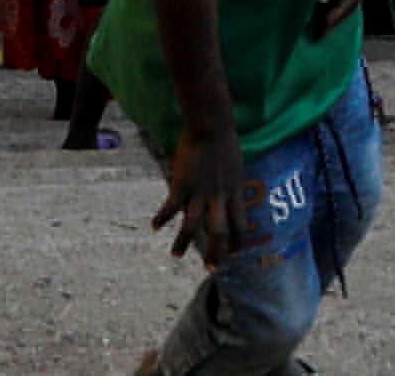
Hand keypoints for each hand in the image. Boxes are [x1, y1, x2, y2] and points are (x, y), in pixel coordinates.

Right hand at [160, 131, 251, 268]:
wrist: (211, 125)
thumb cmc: (225, 141)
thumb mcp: (235, 166)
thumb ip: (230, 184)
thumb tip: (228, 194)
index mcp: (234, 191)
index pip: (240, 224)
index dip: (238, 241)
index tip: (234, 254)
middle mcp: (218, 196)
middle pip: (218, 232)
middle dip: (215, 253)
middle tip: (211, 269)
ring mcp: (199, 192)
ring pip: (192, 226)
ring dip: (183, 243)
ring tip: (176, 256)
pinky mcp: (182, 185)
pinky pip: (171, 207)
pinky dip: (162, 218)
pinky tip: (154, 226)